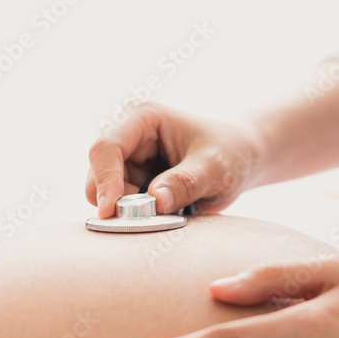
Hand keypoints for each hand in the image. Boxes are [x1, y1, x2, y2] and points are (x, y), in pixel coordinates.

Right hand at [85, 102, 260, 217]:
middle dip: (116, 200)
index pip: (107, 147)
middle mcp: (128, 135)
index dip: (105, 180)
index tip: (111, 211)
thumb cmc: (231, 153)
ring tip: (171, 211)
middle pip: (98, 172)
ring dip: (128, 211)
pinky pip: (119, 205)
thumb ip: (187, 182)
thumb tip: (154, 201)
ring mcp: (127, 159)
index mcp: (143, 118)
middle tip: (151, 218)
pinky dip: (136, 216)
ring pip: (104, 193)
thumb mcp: (216, 167)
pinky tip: (166, 212)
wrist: (240, 159)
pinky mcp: (131, 180)